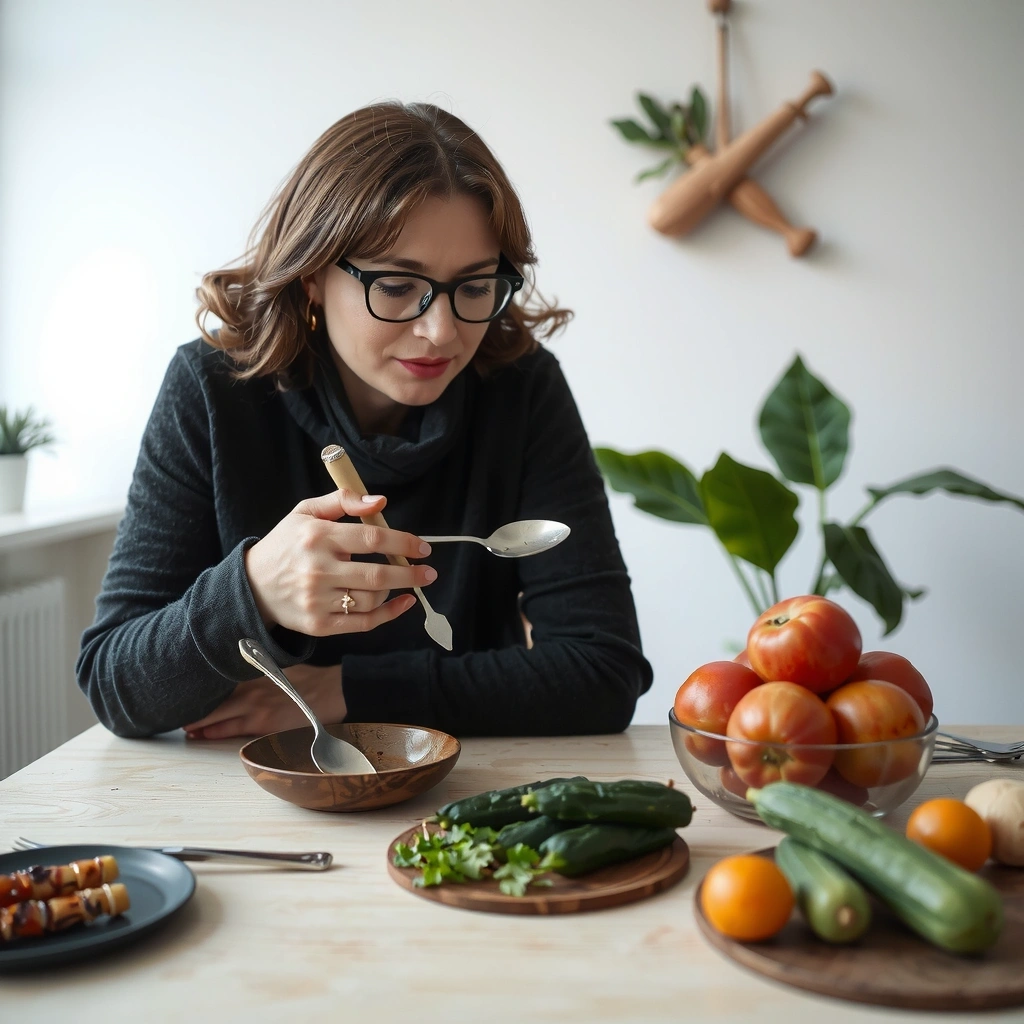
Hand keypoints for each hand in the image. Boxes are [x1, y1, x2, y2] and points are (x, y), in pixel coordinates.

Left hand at [183, 663, 346, 739]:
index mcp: (254, 671)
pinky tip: (205, 735)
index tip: (185, 689)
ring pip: (217, 717)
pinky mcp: (263, 725)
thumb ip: (259, 669)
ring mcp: (255, 707)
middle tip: (176, 713)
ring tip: (186, 728)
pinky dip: (216, 732)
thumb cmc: (310, 679)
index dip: (201, 686)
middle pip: (213, 699)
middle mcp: (250, 687)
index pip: (218, 679)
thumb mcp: (281, 666)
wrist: (333, 691)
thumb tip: (241, 670)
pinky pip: (232, 731)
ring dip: (199, 724)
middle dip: (194, 709)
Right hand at [244, 488, 434, 635]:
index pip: (372, 538)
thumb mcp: (305, 512)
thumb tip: (380, 501)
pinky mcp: (319, 625)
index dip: (404, 541)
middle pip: (378, 573)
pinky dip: (389, 615)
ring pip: (372, 599)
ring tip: (401, 583)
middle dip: (411, 573)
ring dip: (395, 591)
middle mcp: (318, 570)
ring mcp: (317, 600)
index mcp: (317, 537)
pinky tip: (403, 603)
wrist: (251, 586)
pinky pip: (363, 623)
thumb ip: (343, 500)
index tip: (423, 547)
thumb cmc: (286, 545)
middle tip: (429, 572)